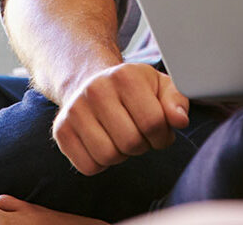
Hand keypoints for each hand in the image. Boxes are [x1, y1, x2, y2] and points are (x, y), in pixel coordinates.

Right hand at [52, 62, 189, 174]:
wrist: (91, 81)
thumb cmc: (132, 88)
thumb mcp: (159, 85)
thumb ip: (176, 100)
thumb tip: (180, 120)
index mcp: (124, 75)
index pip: (153, 122)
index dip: (163, 136)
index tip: (160, 131)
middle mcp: (96, 89)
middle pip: (130, 142)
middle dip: (142, 145)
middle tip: (140, 134)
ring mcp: (75, 110)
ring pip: (108, 156)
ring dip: (122, 155)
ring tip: (122, 137)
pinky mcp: (61, 130)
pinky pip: (88, 167)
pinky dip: (101, 163)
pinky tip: (105, 143)